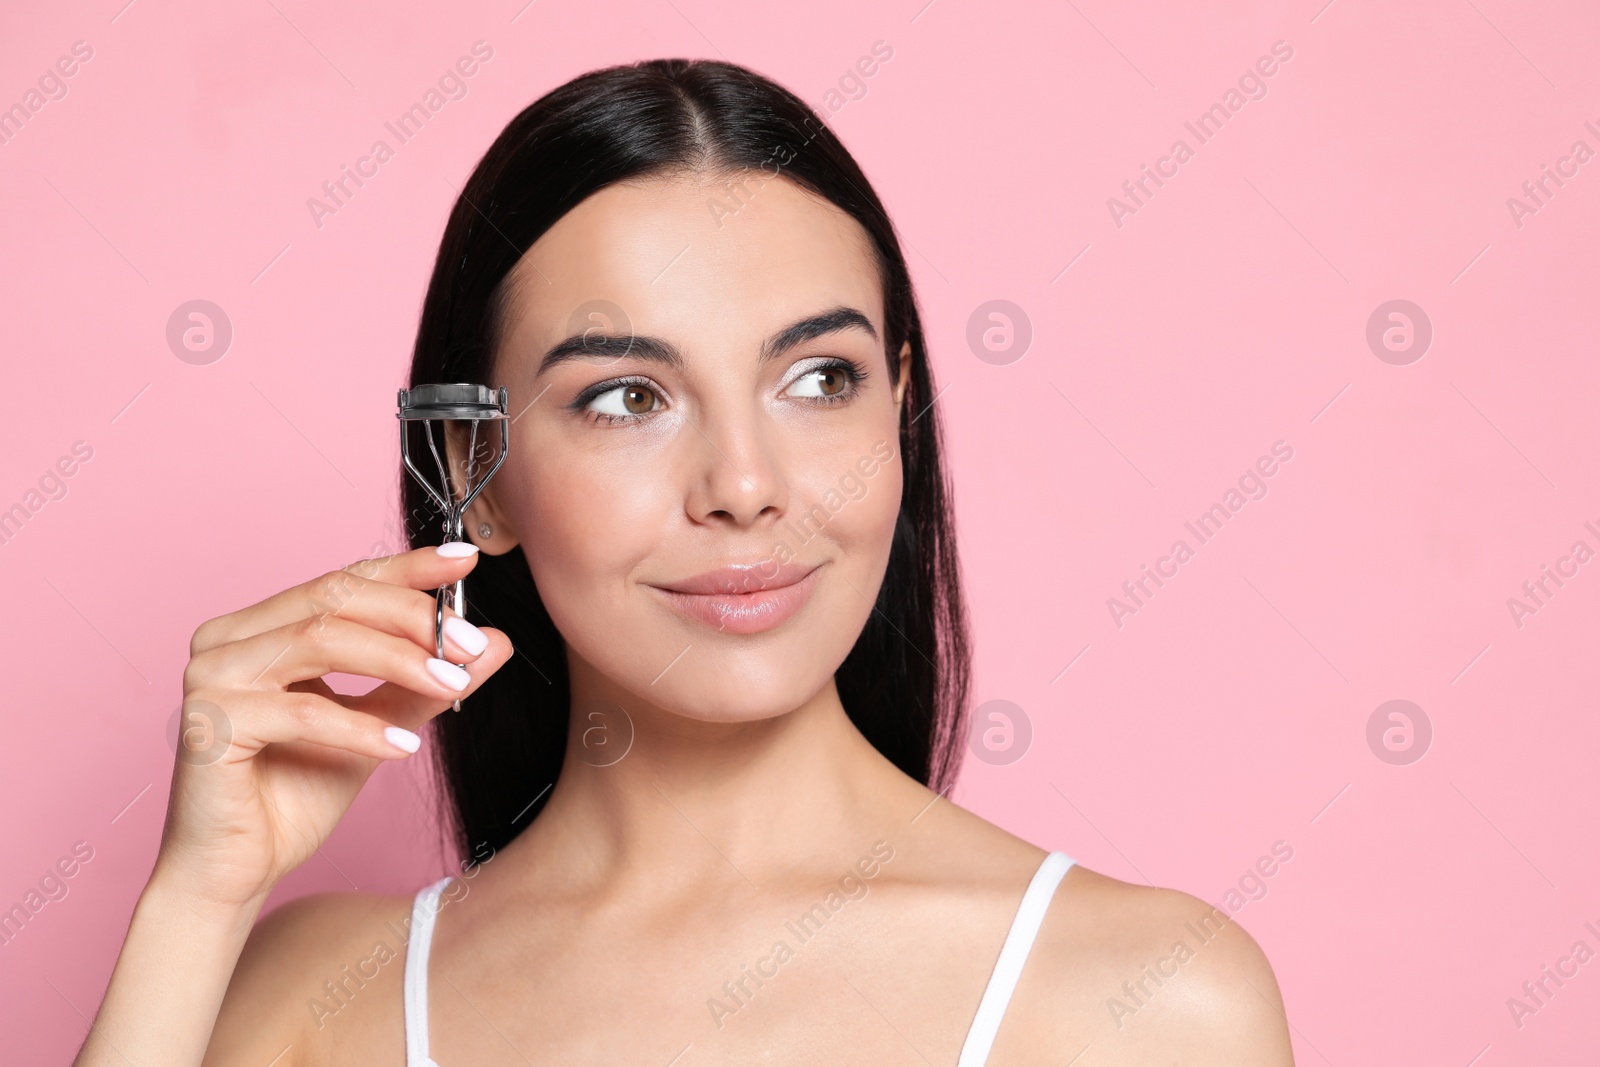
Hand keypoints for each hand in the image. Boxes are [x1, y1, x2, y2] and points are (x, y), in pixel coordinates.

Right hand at [153, 544, 511, 911]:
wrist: (235, 872)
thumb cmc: (294, 796)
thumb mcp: (377, 728)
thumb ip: (424, 683)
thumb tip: (492, 641)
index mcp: (259, 627)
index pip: (342, 580)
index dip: (406, 568)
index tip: (465, 562)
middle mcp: (227, 639)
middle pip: (333, 598)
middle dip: (412, 617)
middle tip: (470, 643)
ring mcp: (211, 676)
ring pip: (320, 640)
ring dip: (397, 660)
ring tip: (451, 685)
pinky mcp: (209, 723)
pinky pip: (302, 712)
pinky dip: (361, 728)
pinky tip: (405, 749)